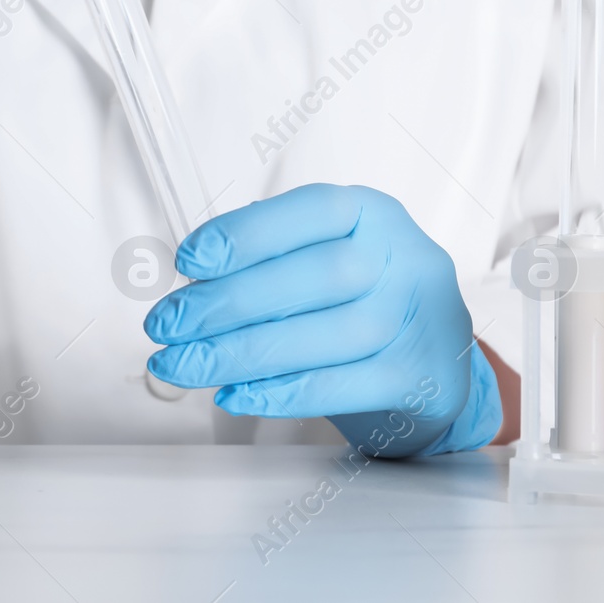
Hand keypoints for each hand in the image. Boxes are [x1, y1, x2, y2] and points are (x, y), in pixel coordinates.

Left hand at [143, 184, 501, 456]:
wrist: (437, 362)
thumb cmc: (363, 299)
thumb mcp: (328, 256)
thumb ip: (271, 260)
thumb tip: (192, 286)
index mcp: (373, 214)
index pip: (310, 211)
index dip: (246, 233)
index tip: (189, 260)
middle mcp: (404, 258)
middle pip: (313, 277)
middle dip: (226, 303)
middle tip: (166, 325)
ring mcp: (417, 320)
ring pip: (322, 337)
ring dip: (238, 354)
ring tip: (182, 365)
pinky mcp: (419, 377)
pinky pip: (340, 385)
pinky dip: (279, 392)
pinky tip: (234, 392)